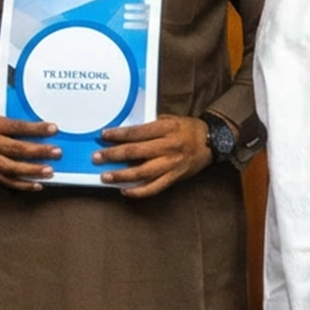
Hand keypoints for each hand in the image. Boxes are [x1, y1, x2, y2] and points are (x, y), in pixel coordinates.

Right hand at [0, 99, 58, 191]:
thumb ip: (10, 110)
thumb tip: (38, 114)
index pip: (14, 127)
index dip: (34, 129)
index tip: (53, 129)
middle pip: (13, 150)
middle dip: (37, 152)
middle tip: (56, 152)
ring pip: (9, 168)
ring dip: (31, 171)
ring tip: (50, 172)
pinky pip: (3, 180)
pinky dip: (21, 184)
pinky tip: (36, 185)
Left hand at [94, 115, 212, 198]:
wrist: (212, 142)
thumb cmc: (187, 128)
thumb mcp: (169, 118)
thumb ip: (150, 124)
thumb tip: (126, 131)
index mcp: (166, 128)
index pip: (137, 132)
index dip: (118, 134)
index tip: (103, 135)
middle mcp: (168, 146)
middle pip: (135, 152)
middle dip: (113, 155)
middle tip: (97, 157)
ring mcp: (171, 164)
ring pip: (142, 172)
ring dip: (121, 175)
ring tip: (105, 176)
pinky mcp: (175, 177)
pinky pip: (155, 187)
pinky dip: (139, 191)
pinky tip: (125, 191)